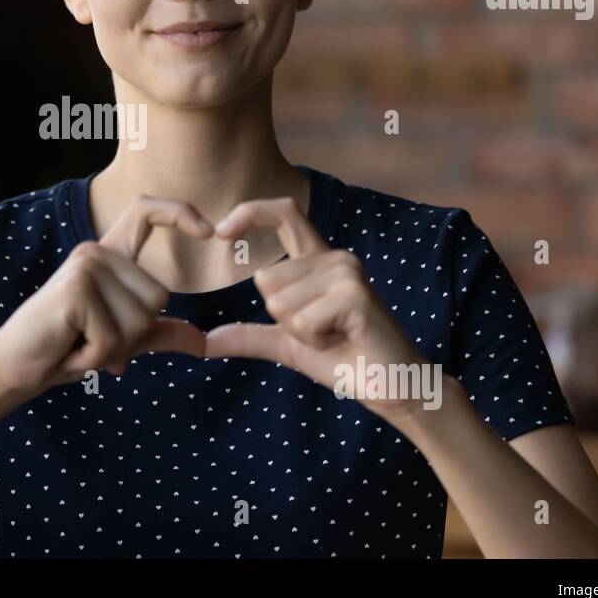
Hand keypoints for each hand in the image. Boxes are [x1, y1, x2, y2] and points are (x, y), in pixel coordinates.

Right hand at [0, 195, 212, 403]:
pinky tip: (69, 349)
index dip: (179, 212)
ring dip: (112, 349)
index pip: (145, 212)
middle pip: (158, 297)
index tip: (209, 231)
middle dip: (132, 336)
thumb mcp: (121, 340)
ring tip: (78, 342)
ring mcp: (85, 267)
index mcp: (107, 255)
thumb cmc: (64, 349)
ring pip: (139, 320)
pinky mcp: (75, 290)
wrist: (14, 368)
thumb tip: (204, 343)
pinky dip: (96, 356)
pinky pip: (113, 337)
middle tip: (91, 339)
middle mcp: (96, 252)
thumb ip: (160, 334)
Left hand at [205, 196, 433, 422]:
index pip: (283, 213)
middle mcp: (334, 258)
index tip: (220, 233)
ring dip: (300, 332)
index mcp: (319, 260)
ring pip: (279, 303)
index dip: (250, 212)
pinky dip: (313, 340)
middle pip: (265, 280)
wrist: (392, 385)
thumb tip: (205, 341)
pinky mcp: (354, 295)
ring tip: (335, 335)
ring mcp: (346, 272)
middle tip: (322, 330)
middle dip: (282, 318)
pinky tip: (343, 340)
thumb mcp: (288, 344)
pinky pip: (301, 321)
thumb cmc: (344, 359)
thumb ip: (249, 336)